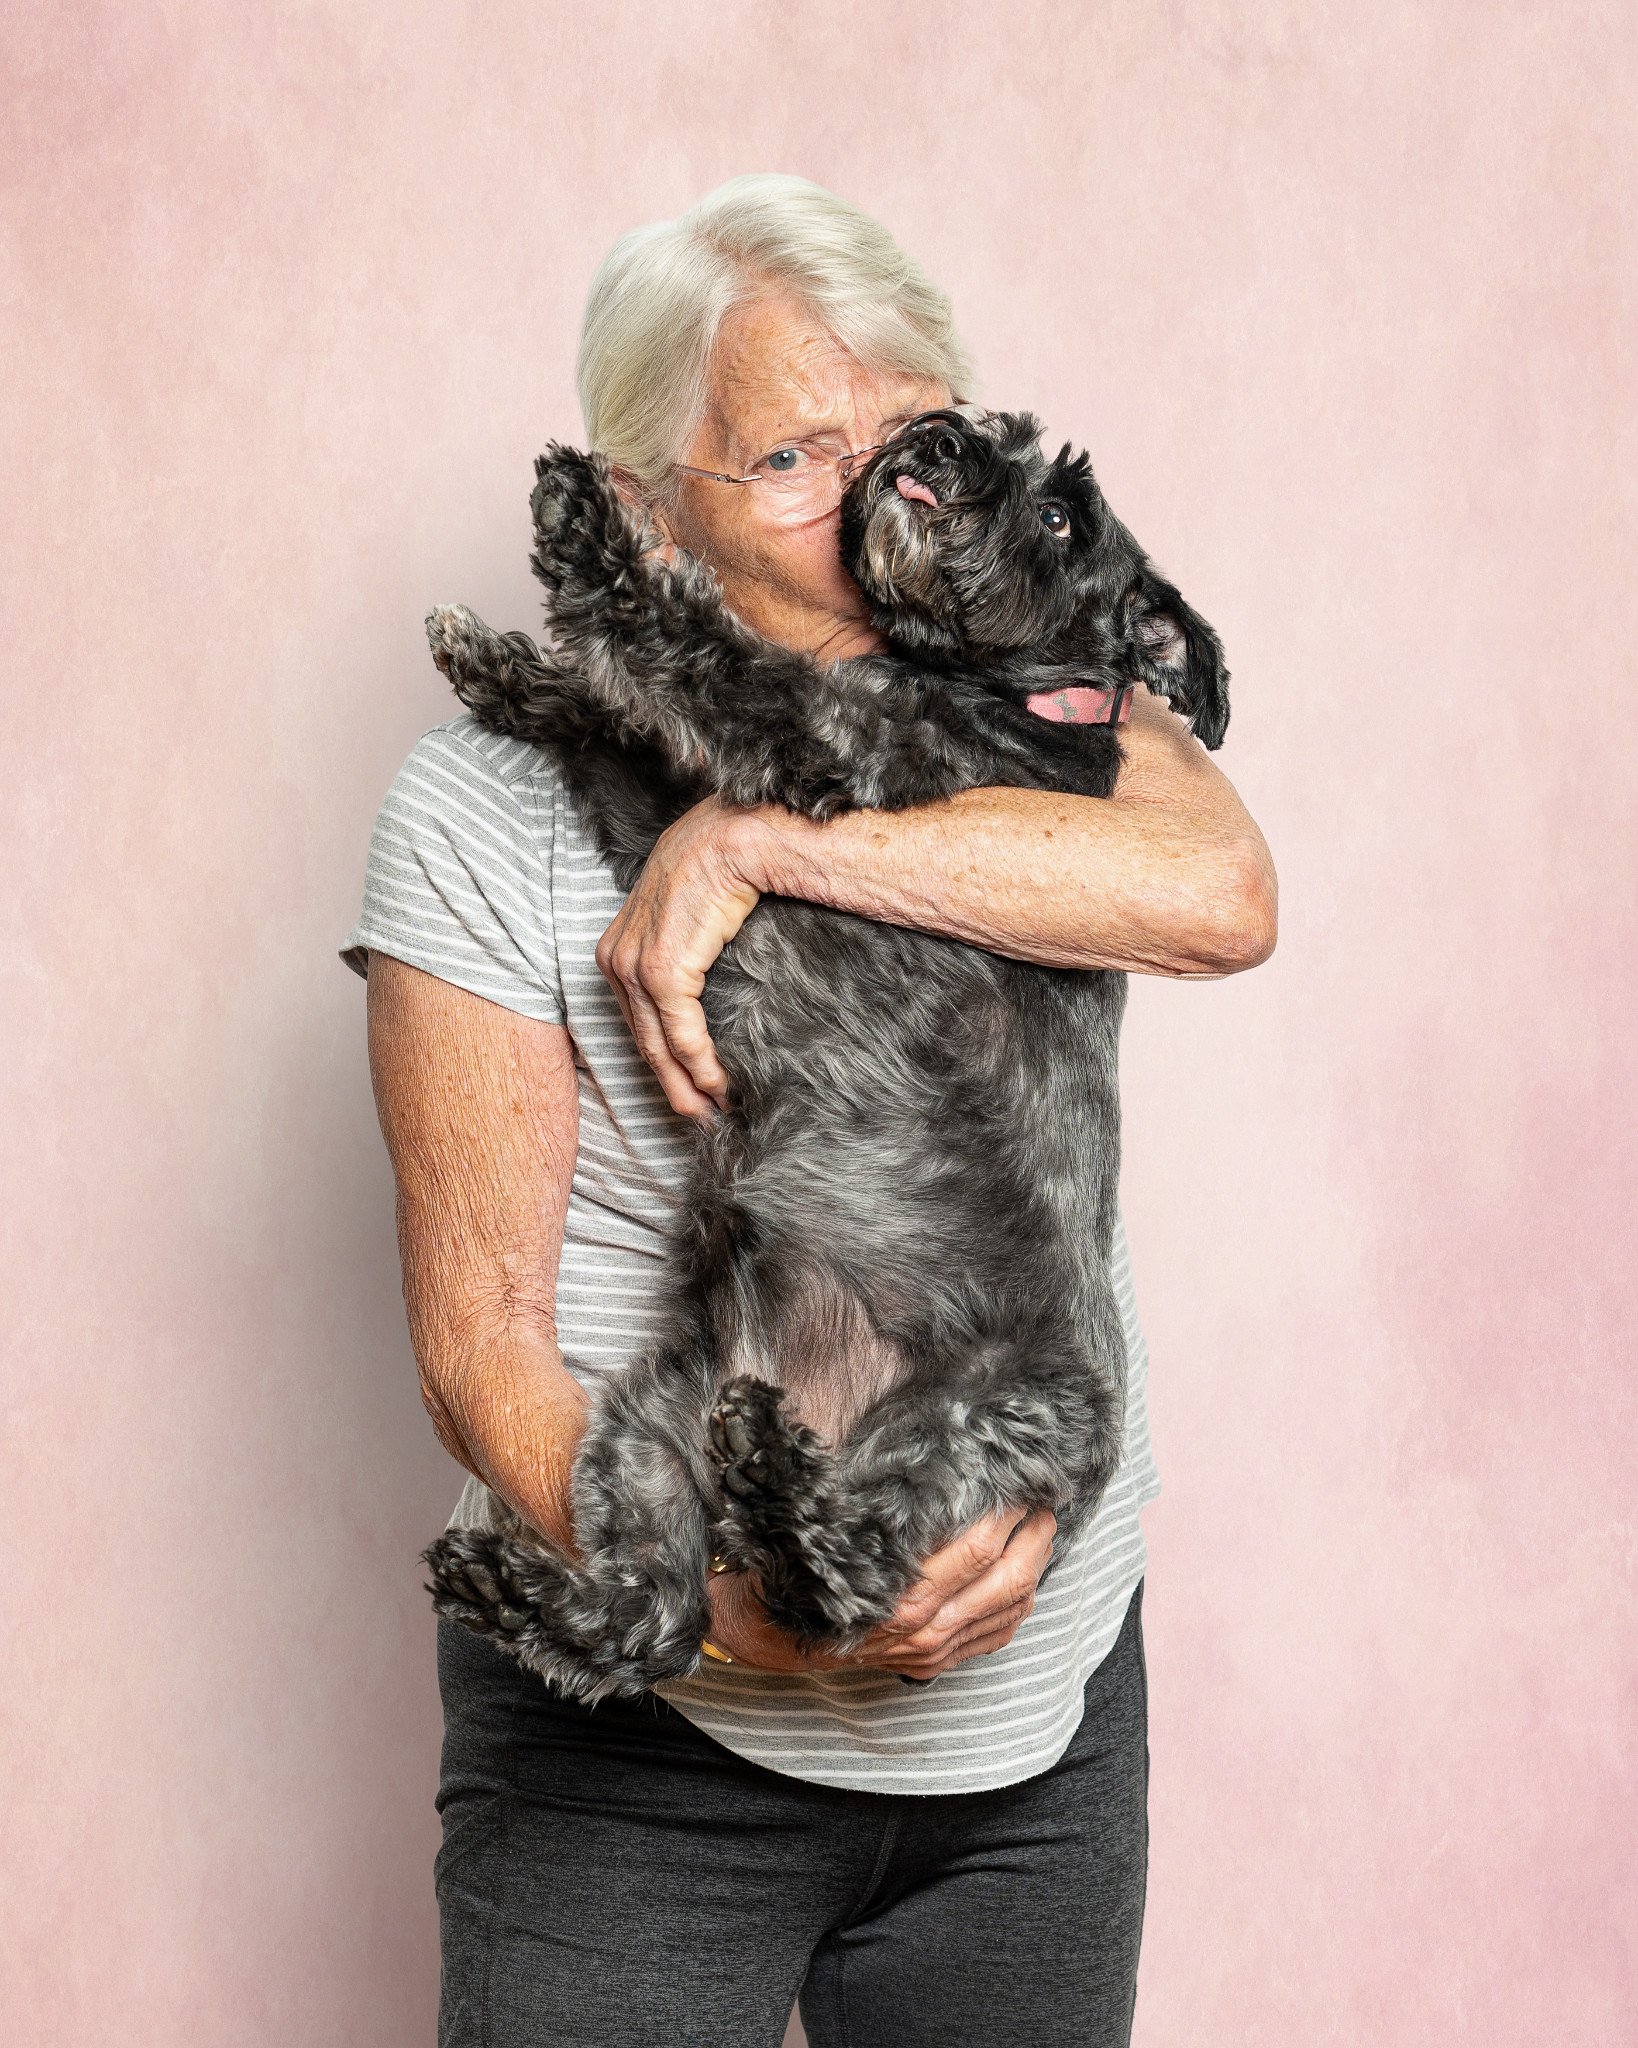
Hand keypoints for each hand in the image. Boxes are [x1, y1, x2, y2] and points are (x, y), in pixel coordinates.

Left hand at [595, 797, 765, 1118]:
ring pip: (659, 1045)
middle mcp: (615, 960)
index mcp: (616, 948)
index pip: (635, 1018)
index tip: (684, 1087)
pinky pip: (681, 1034)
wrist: (732, 838)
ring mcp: (634, 967)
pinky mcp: (662, 971)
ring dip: (688, 1085)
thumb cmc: (718, 868)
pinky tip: (719, 1085)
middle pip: (643, 1039)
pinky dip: (701, 1065)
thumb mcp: (685, 913)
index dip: (659, 1058)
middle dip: (671, 1084)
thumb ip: (681, 947)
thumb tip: (698, 975)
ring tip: (712, 1111)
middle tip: (699, 1116)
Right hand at [703, 1507, 1056, 1680]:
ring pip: (1010, 1609)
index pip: (977, 1550)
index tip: (1021, 1482)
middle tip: (1045, 1500)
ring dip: (1036, 1567)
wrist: (773, 1637)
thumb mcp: (836, 1534)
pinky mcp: (935, 1664)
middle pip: (1007, 1580)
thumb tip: (936, 1464)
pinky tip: (1026, 1576)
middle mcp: (924, 1630)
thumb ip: (881, 1510)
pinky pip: (996, 1636)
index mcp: (900, 1596)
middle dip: (1034, 1537)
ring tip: (1042, 1530)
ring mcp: (934, 1651)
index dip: (1007, 1514)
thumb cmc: (803, 1574)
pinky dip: (1019, 1604)